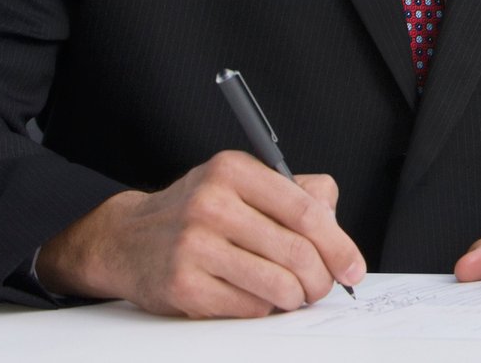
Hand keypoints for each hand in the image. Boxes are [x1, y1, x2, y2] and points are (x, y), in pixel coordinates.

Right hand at [35, 149, 365, 316]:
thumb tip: (337, 229)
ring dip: (296, 297)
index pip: (305, 210)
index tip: (354, 267)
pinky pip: (248, 307)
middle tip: (324, 288)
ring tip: (296, 295)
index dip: (338, 244)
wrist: (126, 239)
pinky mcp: (181, 285)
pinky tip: (258, 299)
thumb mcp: (242, 184)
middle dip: (321, 278)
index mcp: (233, 171)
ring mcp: (193, 246)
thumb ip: (296, 195)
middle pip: (295, 251)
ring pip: (276, 283)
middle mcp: (211, 204)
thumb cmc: (197, 212)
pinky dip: (263, 309)